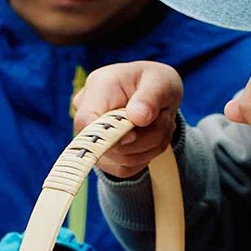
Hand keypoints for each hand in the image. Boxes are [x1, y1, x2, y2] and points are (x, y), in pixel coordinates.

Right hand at [72, 61, 183, 178]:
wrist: (155, 94)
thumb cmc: (156, 83)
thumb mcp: (161, 81)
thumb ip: (150, 98)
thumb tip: (137, 117)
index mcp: (99, 88)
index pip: (86, 120)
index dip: (107, 135)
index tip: (134, 134)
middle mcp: (88, 113)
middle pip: (107, 147)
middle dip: (145, 139)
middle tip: (164, 118)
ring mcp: (92, 137)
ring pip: (121, 161)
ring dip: (150, 147)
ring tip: (161, 123)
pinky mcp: (103, 157)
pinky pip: (125, 169)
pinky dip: (146, 157)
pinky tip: (152, 136)